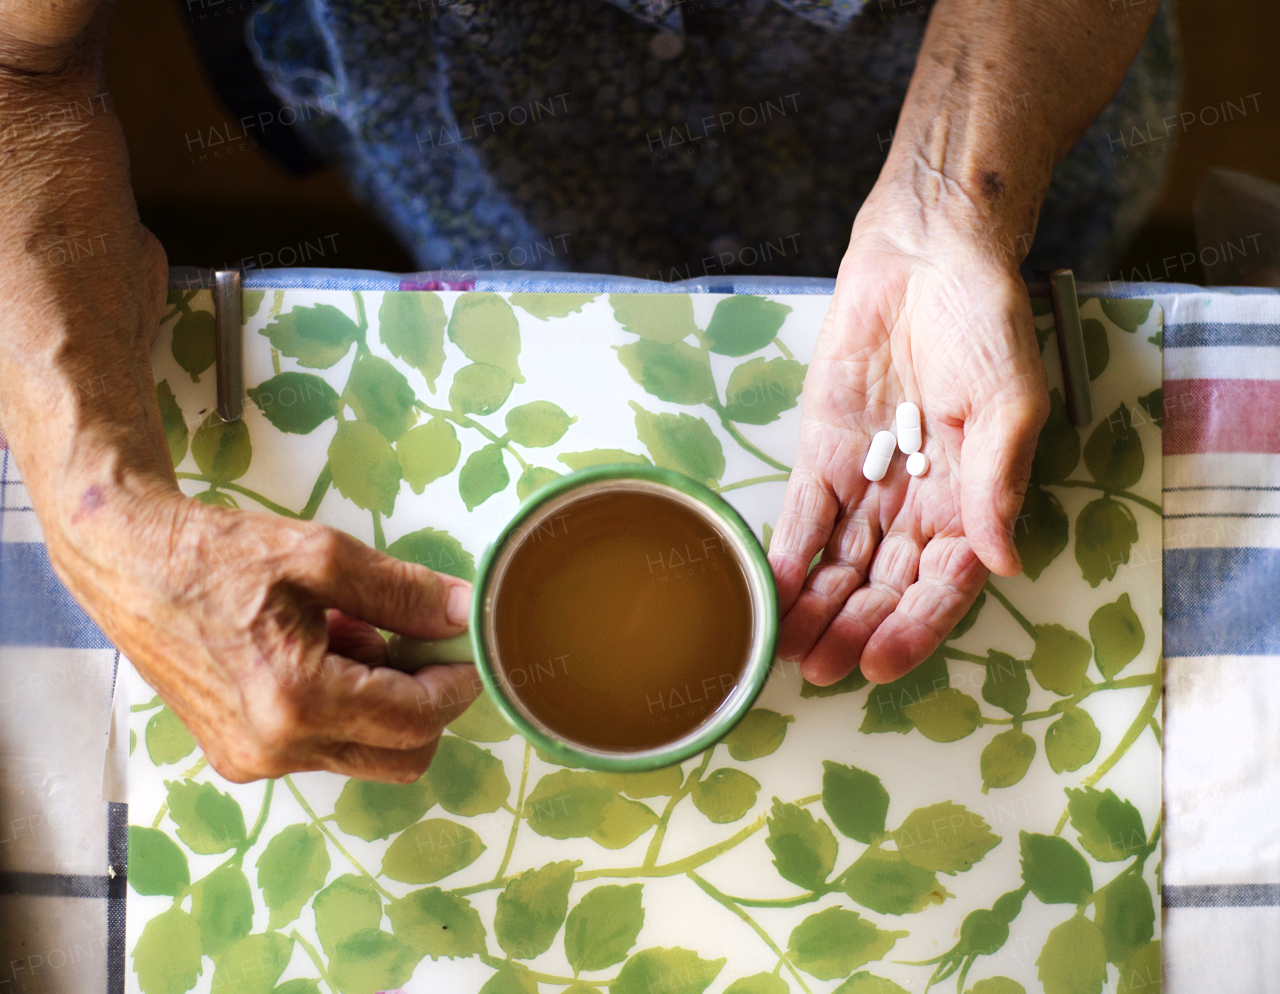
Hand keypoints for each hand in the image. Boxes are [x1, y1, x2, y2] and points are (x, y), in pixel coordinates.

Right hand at [51, 480, 478, 783]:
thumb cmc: (217, 554)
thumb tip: (467, 614)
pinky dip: (342, 705)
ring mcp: (253, 761)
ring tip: (342, 630)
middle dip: (423, 701)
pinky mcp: (238, 757)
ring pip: (365, 752)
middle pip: (401, 756)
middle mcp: (274, 749)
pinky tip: (314, 649)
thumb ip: (404, 593)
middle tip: (410, 637)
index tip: (467, 647)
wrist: (128, 564)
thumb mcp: (322, 556)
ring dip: (379, 699)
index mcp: (296, 702)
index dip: (456, 683)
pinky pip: (323, 746)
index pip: (416, 719)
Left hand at [768, 201, 1048, 685]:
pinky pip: (803, 516)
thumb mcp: (1009, 403)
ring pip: (840, 563)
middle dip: (852, 630)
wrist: (926, 256)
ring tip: (785, 653)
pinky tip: (768, 594)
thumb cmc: (985, 323)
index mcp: (972, 502)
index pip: (942, 585)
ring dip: (815, 609)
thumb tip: (1003, 564)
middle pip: (883, 585)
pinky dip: (786, 555)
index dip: (913, 628)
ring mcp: (867, 482)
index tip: (880, 664)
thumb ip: (998, 481)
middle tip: (818, 671)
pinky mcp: (821, 454)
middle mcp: (918, 504)